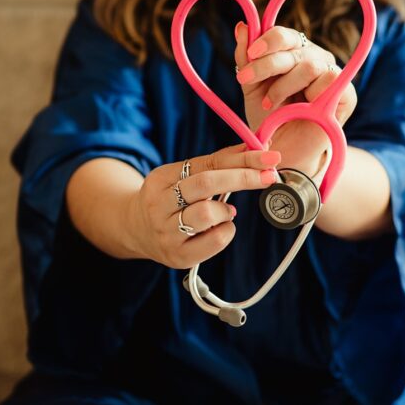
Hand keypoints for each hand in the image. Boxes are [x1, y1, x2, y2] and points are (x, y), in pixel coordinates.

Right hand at [125, 143, 281, 268]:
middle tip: (268, 176)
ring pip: (207, 214)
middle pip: (205, 184)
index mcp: (160, 178)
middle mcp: (158, 205)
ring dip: (226, 210)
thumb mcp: (184, 176)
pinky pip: (214, 241)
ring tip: (225, 211)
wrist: (136, 230)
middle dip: (243, 177)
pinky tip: (220, 228)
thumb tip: (256, 149)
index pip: (206, 163)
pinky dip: (226, 231)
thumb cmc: (171, 199)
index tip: (269, 157)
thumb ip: (217, 163)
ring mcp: (166, 233)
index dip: (241, 159)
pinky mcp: (178, 256)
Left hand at [233, 23, 357, 173]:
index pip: (284, 35)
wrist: (283, 152)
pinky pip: (330, 80)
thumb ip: (246, 58)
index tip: (249, 55)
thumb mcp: (251, 87)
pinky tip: (298, 109)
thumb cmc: (269, 119)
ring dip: (284, 85)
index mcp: (293, 52)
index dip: (267, 40)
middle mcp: (314, 58)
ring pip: (310, 64)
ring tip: (270, 104)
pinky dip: (308, 95)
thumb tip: (242, 26)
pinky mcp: (346, 94)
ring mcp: (331, 74)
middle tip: (246, 80)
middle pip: (294, 46)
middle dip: (266, 64)